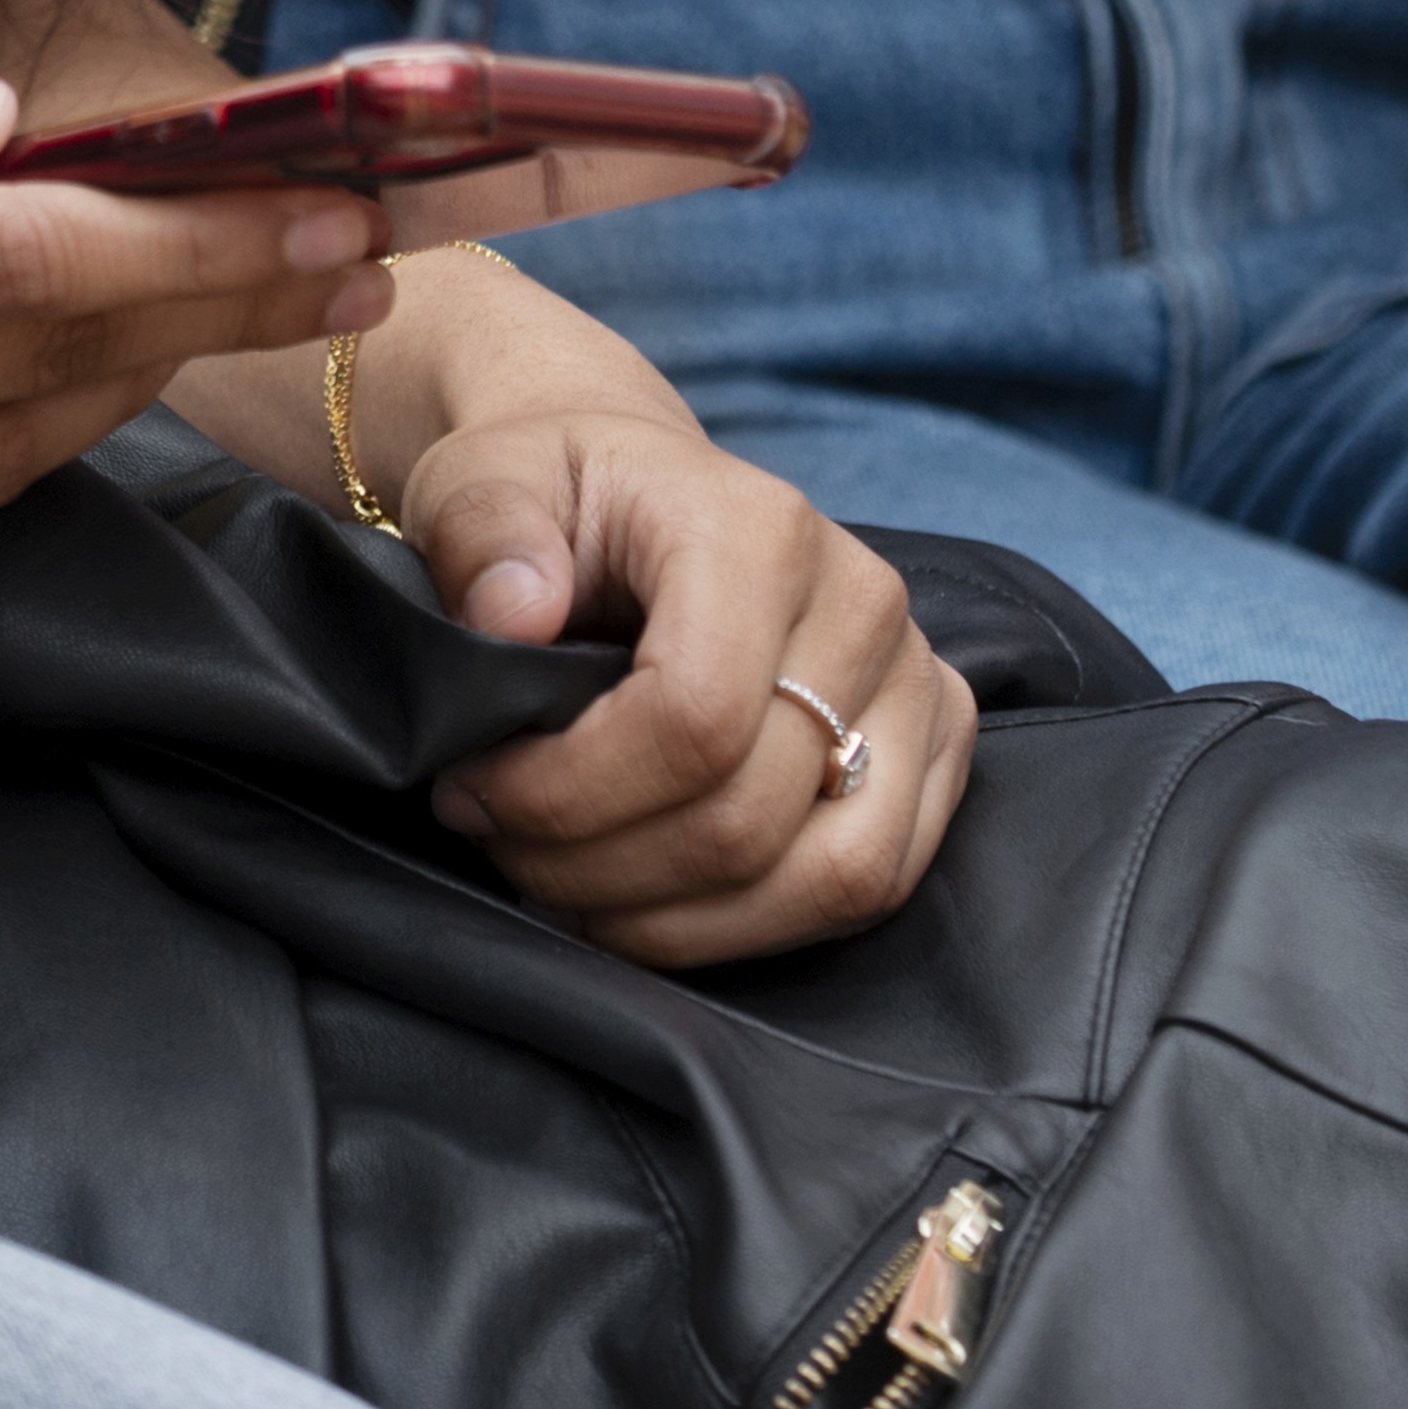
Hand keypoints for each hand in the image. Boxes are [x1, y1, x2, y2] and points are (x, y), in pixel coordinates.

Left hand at [374, 274, 968, 966]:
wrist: (637, 491)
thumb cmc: (558, 500)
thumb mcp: (480, 482)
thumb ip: (483, 535)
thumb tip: (511, 614)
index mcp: (761, 530)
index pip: (694, 718)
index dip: (569, 793)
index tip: (471, 794)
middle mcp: (864, 603)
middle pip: (750, 818)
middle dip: (599, 868)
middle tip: (505, 845)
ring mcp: (916, 679)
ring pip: (830, 878)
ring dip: (680, 922)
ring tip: (575, 887)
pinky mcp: (936, 745)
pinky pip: (865, 887)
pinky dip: (749, 926)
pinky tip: (654, 899)